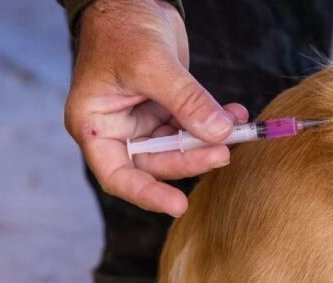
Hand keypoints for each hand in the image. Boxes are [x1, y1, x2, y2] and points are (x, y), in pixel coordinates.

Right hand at [64, 0, 247, 216]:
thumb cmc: (122, 27)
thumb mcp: (152, 65)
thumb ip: (186, 101)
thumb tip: (219, 133)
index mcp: (95, 125)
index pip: (117, 175)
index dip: (147, 194)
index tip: (178, 205)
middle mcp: (117, 129)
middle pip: (156, 163)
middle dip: (191, 158)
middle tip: (224, 152)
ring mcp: (142, 120)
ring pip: (178, 147)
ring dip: (208, 141)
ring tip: (238, 128)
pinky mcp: (165, 108)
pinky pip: (191, 125)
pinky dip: (214, 122)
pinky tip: (236, 115)